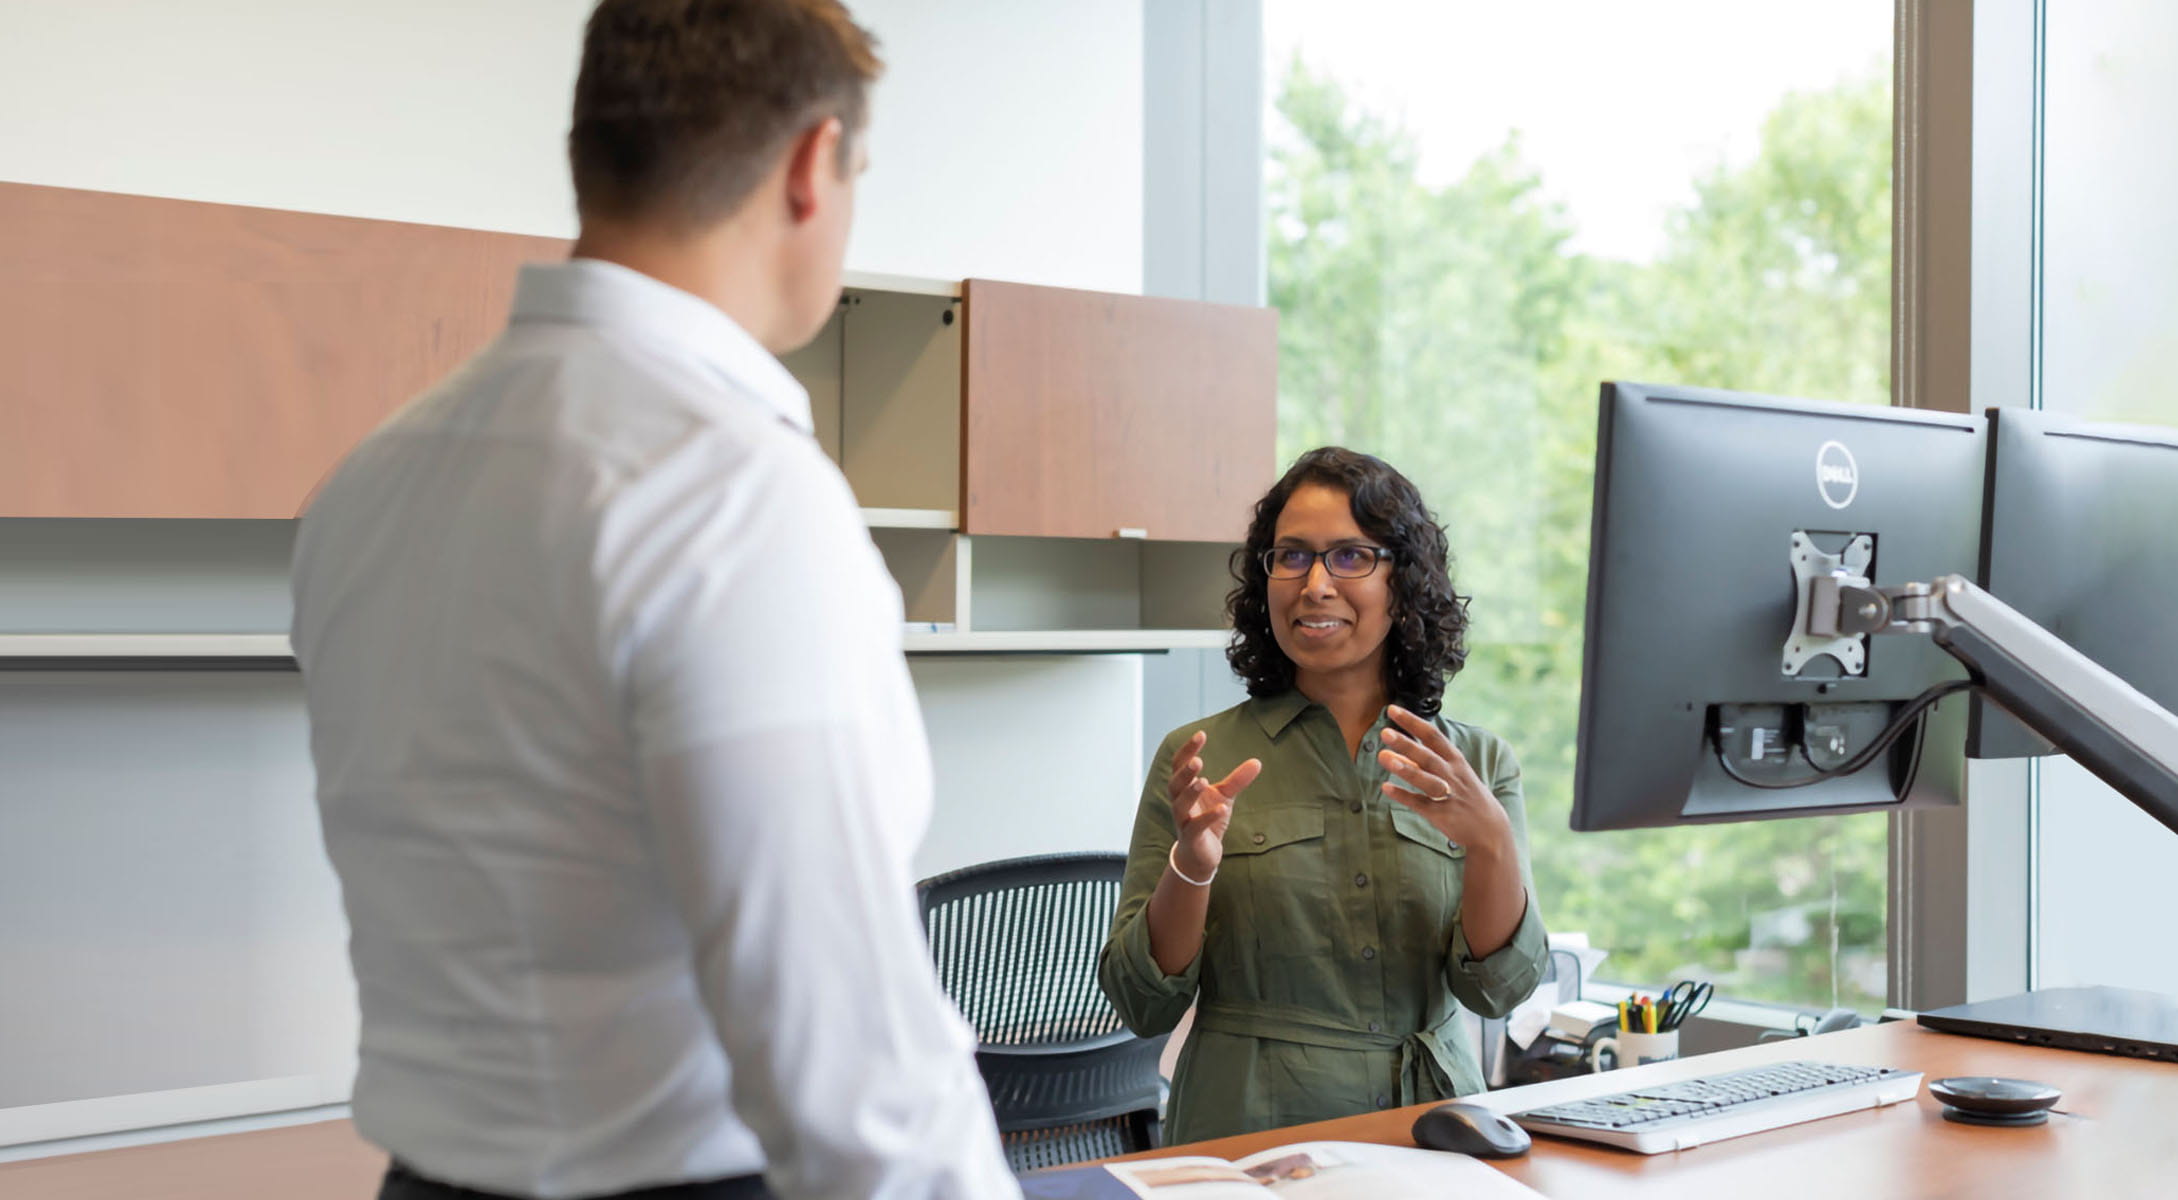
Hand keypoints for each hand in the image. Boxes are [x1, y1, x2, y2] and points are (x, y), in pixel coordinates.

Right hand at [1165, 731, 1261, 879]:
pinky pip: (1196, 826)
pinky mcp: (1191, 838)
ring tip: (1204, 781)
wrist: (1200, 855)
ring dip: (1190, 792)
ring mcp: (1182, 821)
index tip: (1201, 734)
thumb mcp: (1224, 797)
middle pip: (1174, 784)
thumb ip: (1237, 780)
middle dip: (1184, 772)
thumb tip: (1257, 762)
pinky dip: (1208, 817)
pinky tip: (1222, 808)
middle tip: (1197, 761)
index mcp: (1184, 788)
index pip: (1179, 765)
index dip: (1188, 750)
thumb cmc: (1208, 820)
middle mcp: (1179, 803)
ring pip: (1180, 805)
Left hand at [1376, 706, 1509, 851]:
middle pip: (1427, 756)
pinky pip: (1420, 803)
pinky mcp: (1441, 814)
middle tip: (1384, 732)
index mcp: (1456, 760)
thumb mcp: (1454, 774)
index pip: (1433, 736)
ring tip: (1383, 756)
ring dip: (1405, 768)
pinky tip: (1386, 788)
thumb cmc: (1468, 796)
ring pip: (1424, 779)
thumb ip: (1426, 763)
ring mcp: (1448, 795)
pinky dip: (1403, 796)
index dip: (1413, 722)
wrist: (1491, 830)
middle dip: (1406, 744)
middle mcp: (1452, 775)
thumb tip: (1399, 753)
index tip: (1393, 709)